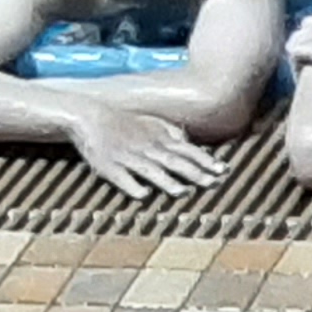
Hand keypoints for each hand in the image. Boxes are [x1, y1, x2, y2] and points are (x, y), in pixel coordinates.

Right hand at [67, 105, 225, 200]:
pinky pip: (121, 178)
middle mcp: (146, 148)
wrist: (87, 115)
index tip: (224, 170)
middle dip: (195, 173)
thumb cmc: (123, 122)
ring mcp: (127, 157)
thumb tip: (191, 143)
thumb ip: (172, 133)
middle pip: (174, 162)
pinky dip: (132, 186)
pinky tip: (144, 195)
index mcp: (158, 139)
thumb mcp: (151, 122)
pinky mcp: (107, 166)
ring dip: (167, 182)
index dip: (206, 161)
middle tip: (213, 184)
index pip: (188, 151)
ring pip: (150, 171)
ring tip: (183, 192)